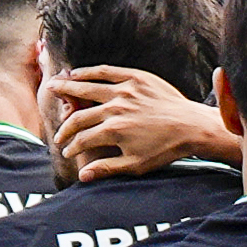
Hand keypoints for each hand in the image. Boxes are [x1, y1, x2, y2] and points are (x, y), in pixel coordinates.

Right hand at [52, 65, 227, 180]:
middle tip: (57, 127)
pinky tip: (78, 73)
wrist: (192, 126)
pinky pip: (107, 71)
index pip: (82, 138)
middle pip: (80, 114)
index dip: (71, 146)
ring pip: (88, 87)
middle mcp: (116, 108)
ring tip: (54, 87)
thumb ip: (107, 168)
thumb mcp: (136, 165)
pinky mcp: (136, 77)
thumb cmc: (165, 149)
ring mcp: (125, 90)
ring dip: (68, 88)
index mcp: (113, 131)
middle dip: (65, 123)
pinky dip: (90, 71)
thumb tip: (82, 175)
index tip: (67, 150)